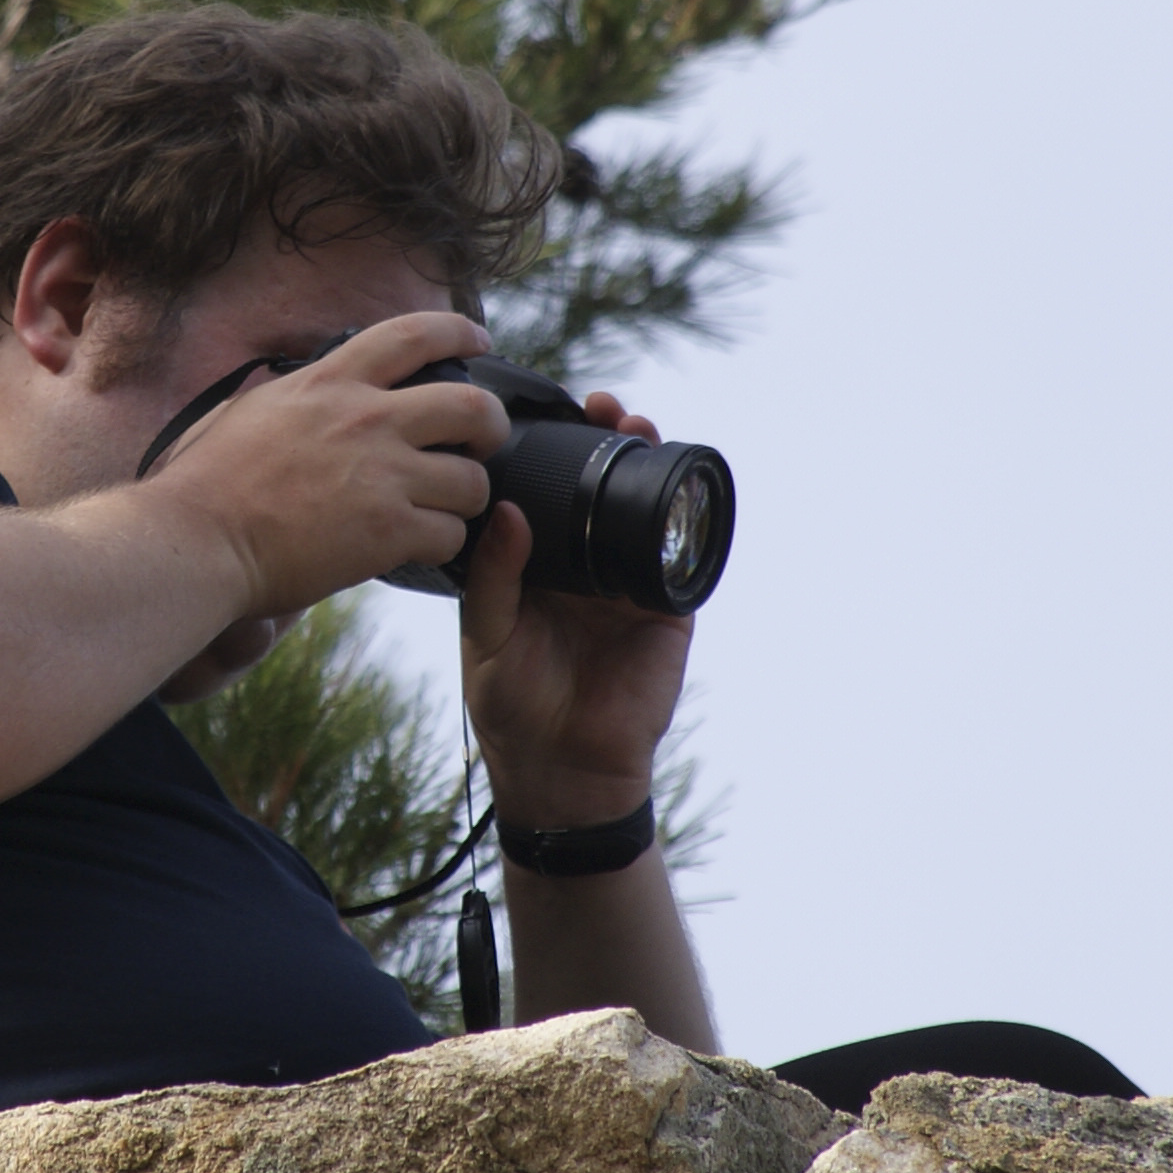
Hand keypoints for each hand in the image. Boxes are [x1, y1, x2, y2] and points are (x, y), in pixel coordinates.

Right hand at [138, 311, 508, 617]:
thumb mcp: (255, 409)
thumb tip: (316, 384)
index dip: (459, 331)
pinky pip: (451, 534)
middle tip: (482, 442)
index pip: (414, 335)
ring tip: (442, 509)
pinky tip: (418, 547)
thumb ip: (300, 394)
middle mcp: (367, 419)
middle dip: (490, 426)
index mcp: (331, 382)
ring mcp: (382, 474)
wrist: (198, 538)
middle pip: (471, 405)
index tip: (479, 339)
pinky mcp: (388, 530)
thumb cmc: (208, 482)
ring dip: (465, 498)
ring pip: (472, 480)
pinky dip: (442, 543)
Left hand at [459, 391, 692, 824]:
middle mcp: (583, 561)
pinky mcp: (666, 608)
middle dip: (608, 439)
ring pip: (645, 508)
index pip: (547, 489)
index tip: (553, 410)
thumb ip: (494, 575)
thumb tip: (509, 512)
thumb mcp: (487, 632)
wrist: (562, 767)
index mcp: (535, 561)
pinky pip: (681, 555)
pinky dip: (684, 518)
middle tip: (604, 405)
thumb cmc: (511, 701)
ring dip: (649, 463)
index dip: (554, 448)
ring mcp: (628, 580)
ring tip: (641, 427)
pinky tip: (678, 488)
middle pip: (601, 485)